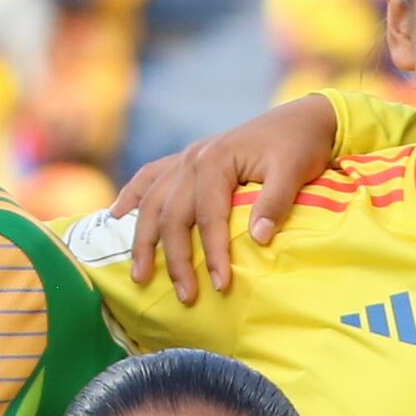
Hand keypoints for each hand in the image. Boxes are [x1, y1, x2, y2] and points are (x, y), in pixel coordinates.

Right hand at [113, 94, 339, 300]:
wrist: (301, 118)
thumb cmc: (299, 146)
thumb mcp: (294, 171)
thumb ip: (276, 203)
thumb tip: (259, 239)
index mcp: (216, 160)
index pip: (208, 215)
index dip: (213, 253)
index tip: (220, 285)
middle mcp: (192, 158)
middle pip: (172, 215)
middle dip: (176, 259)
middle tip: (185, 296)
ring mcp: (185, 158)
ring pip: (152, 202)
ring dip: (143, 240)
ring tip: (139, 276)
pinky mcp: (186, 160)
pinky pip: (149, 178)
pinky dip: (130, 197)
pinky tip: (114, 217)